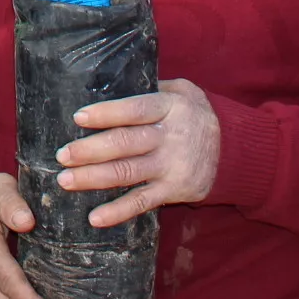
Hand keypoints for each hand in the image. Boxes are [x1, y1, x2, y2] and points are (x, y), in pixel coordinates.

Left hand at [60, 79, 219, 226]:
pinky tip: (95, 217)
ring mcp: (172, 166)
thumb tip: (113, 81)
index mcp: (169, 107)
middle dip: (90, 150)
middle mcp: (170, 137)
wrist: (236, 151)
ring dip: (94, 178)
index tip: (79, 117)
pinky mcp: (174, 191)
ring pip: (128, 173)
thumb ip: (153, 87)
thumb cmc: (197, 115)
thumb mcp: (184, 91)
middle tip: (62, 155)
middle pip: (125, 143)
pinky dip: (118, 212)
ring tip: (66, 181)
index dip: (106, 113)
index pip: (134, 110)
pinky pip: (142, 202)